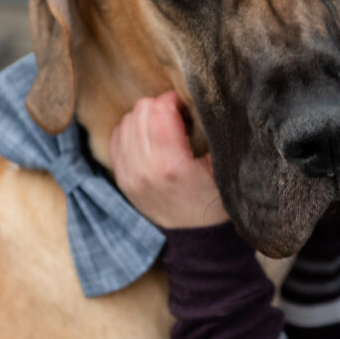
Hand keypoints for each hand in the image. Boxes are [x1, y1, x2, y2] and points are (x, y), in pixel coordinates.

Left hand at [110, 92, 229, 228]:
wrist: (196, 237)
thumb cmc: (215, 199)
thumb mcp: (223, 167)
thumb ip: (211, 133)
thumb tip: (198, 101)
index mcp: (171, 165)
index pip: (160, 109)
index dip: (176, 101)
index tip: (189, 111)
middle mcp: (143, 169)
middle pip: (141, 110)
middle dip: (161, 108)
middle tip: (179, 120)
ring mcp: (128, 175)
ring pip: (126, 120)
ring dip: (146, 119)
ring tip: (165, 131)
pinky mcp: (120, 178)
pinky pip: (116, 137)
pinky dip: (132, 132)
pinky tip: (151, 141)